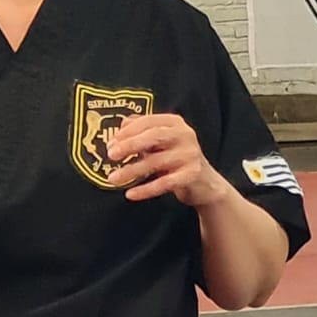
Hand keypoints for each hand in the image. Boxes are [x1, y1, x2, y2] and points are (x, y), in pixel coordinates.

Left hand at [107, 112, 226, 207]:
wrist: (205, 184)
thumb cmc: (177, 160)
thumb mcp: (160, 143)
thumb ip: (142, 132)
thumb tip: (119, 128)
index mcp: (175, 123)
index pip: (148, 122)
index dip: (127, 131)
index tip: (111, 142)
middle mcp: (185, 135)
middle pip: (153, 136)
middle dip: (129, 145)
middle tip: (111, 155)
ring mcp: (191, 155)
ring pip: (156, 162)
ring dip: (131, 171)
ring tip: (113, 178)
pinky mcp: (193, 175)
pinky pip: (164, 183)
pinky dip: (145, 190)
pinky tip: (131, 194)